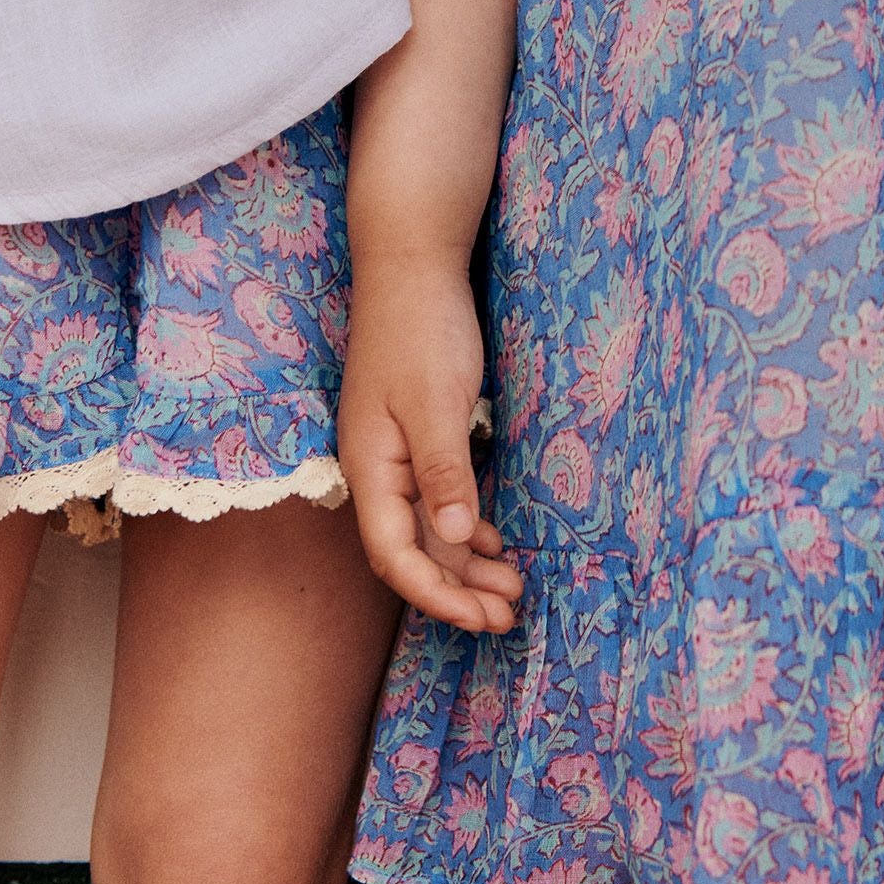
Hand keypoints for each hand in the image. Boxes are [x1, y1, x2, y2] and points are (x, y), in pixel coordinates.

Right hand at [339, 264, 521, 633]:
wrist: (412, 265)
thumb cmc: (422, 329)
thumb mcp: (436, 401)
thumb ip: (444, 471)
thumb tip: (458, 540)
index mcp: (372, 469)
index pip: (396, 555)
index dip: (436, 595)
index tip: (481, 618)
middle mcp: (379, 470)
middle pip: (414, 550)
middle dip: (458, 590)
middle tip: (508, 618)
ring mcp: (397, 452)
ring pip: (430, 526)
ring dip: (467, 562)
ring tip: (511, 591)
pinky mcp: (419, 433)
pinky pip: (439, 498)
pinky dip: (467, 525)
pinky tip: (494, 540)